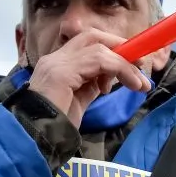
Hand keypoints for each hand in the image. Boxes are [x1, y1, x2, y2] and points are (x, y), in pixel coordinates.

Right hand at [28, 30, 151, 127]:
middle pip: (93, 36)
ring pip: (99, 48)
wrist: (34, 139)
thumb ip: (90, 85)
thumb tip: (108, 78)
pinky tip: (130, 84)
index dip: (113, 48)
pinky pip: (99, 61)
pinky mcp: (62, 72)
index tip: (133, 63)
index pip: (87, 44)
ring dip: (125, 64)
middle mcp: (55, 59)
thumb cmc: (54, 126)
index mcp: (57, 65)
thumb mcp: (78, 101)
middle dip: (120, 46)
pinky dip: (120, 69)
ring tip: (140, 84)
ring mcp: (57, 63)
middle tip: (141, 64)